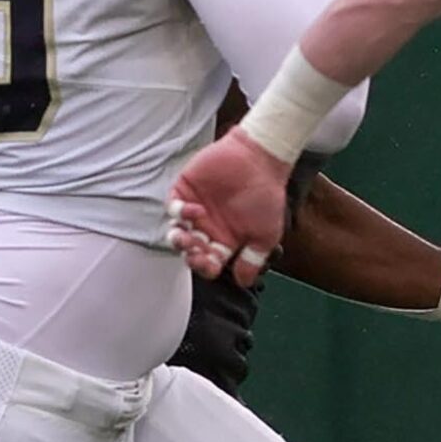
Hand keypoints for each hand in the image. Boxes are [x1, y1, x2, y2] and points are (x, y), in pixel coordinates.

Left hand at [167, 131, 296, 285]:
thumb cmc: (266, 195)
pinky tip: (196, 210)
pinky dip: (180, 212)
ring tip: (185, 237)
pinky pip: (173, 207)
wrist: (260, 159)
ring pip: (177, 231)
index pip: (209, 262)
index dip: (206, 267)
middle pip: (190, 250)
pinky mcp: (186, 190)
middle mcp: (208, 228)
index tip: (211, 264)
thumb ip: (254, 259)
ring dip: (178, 239)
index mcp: (226, 241)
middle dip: (190, 254)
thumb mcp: (266, 233)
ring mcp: (196, 209)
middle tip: (196, 251)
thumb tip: (243, 282)